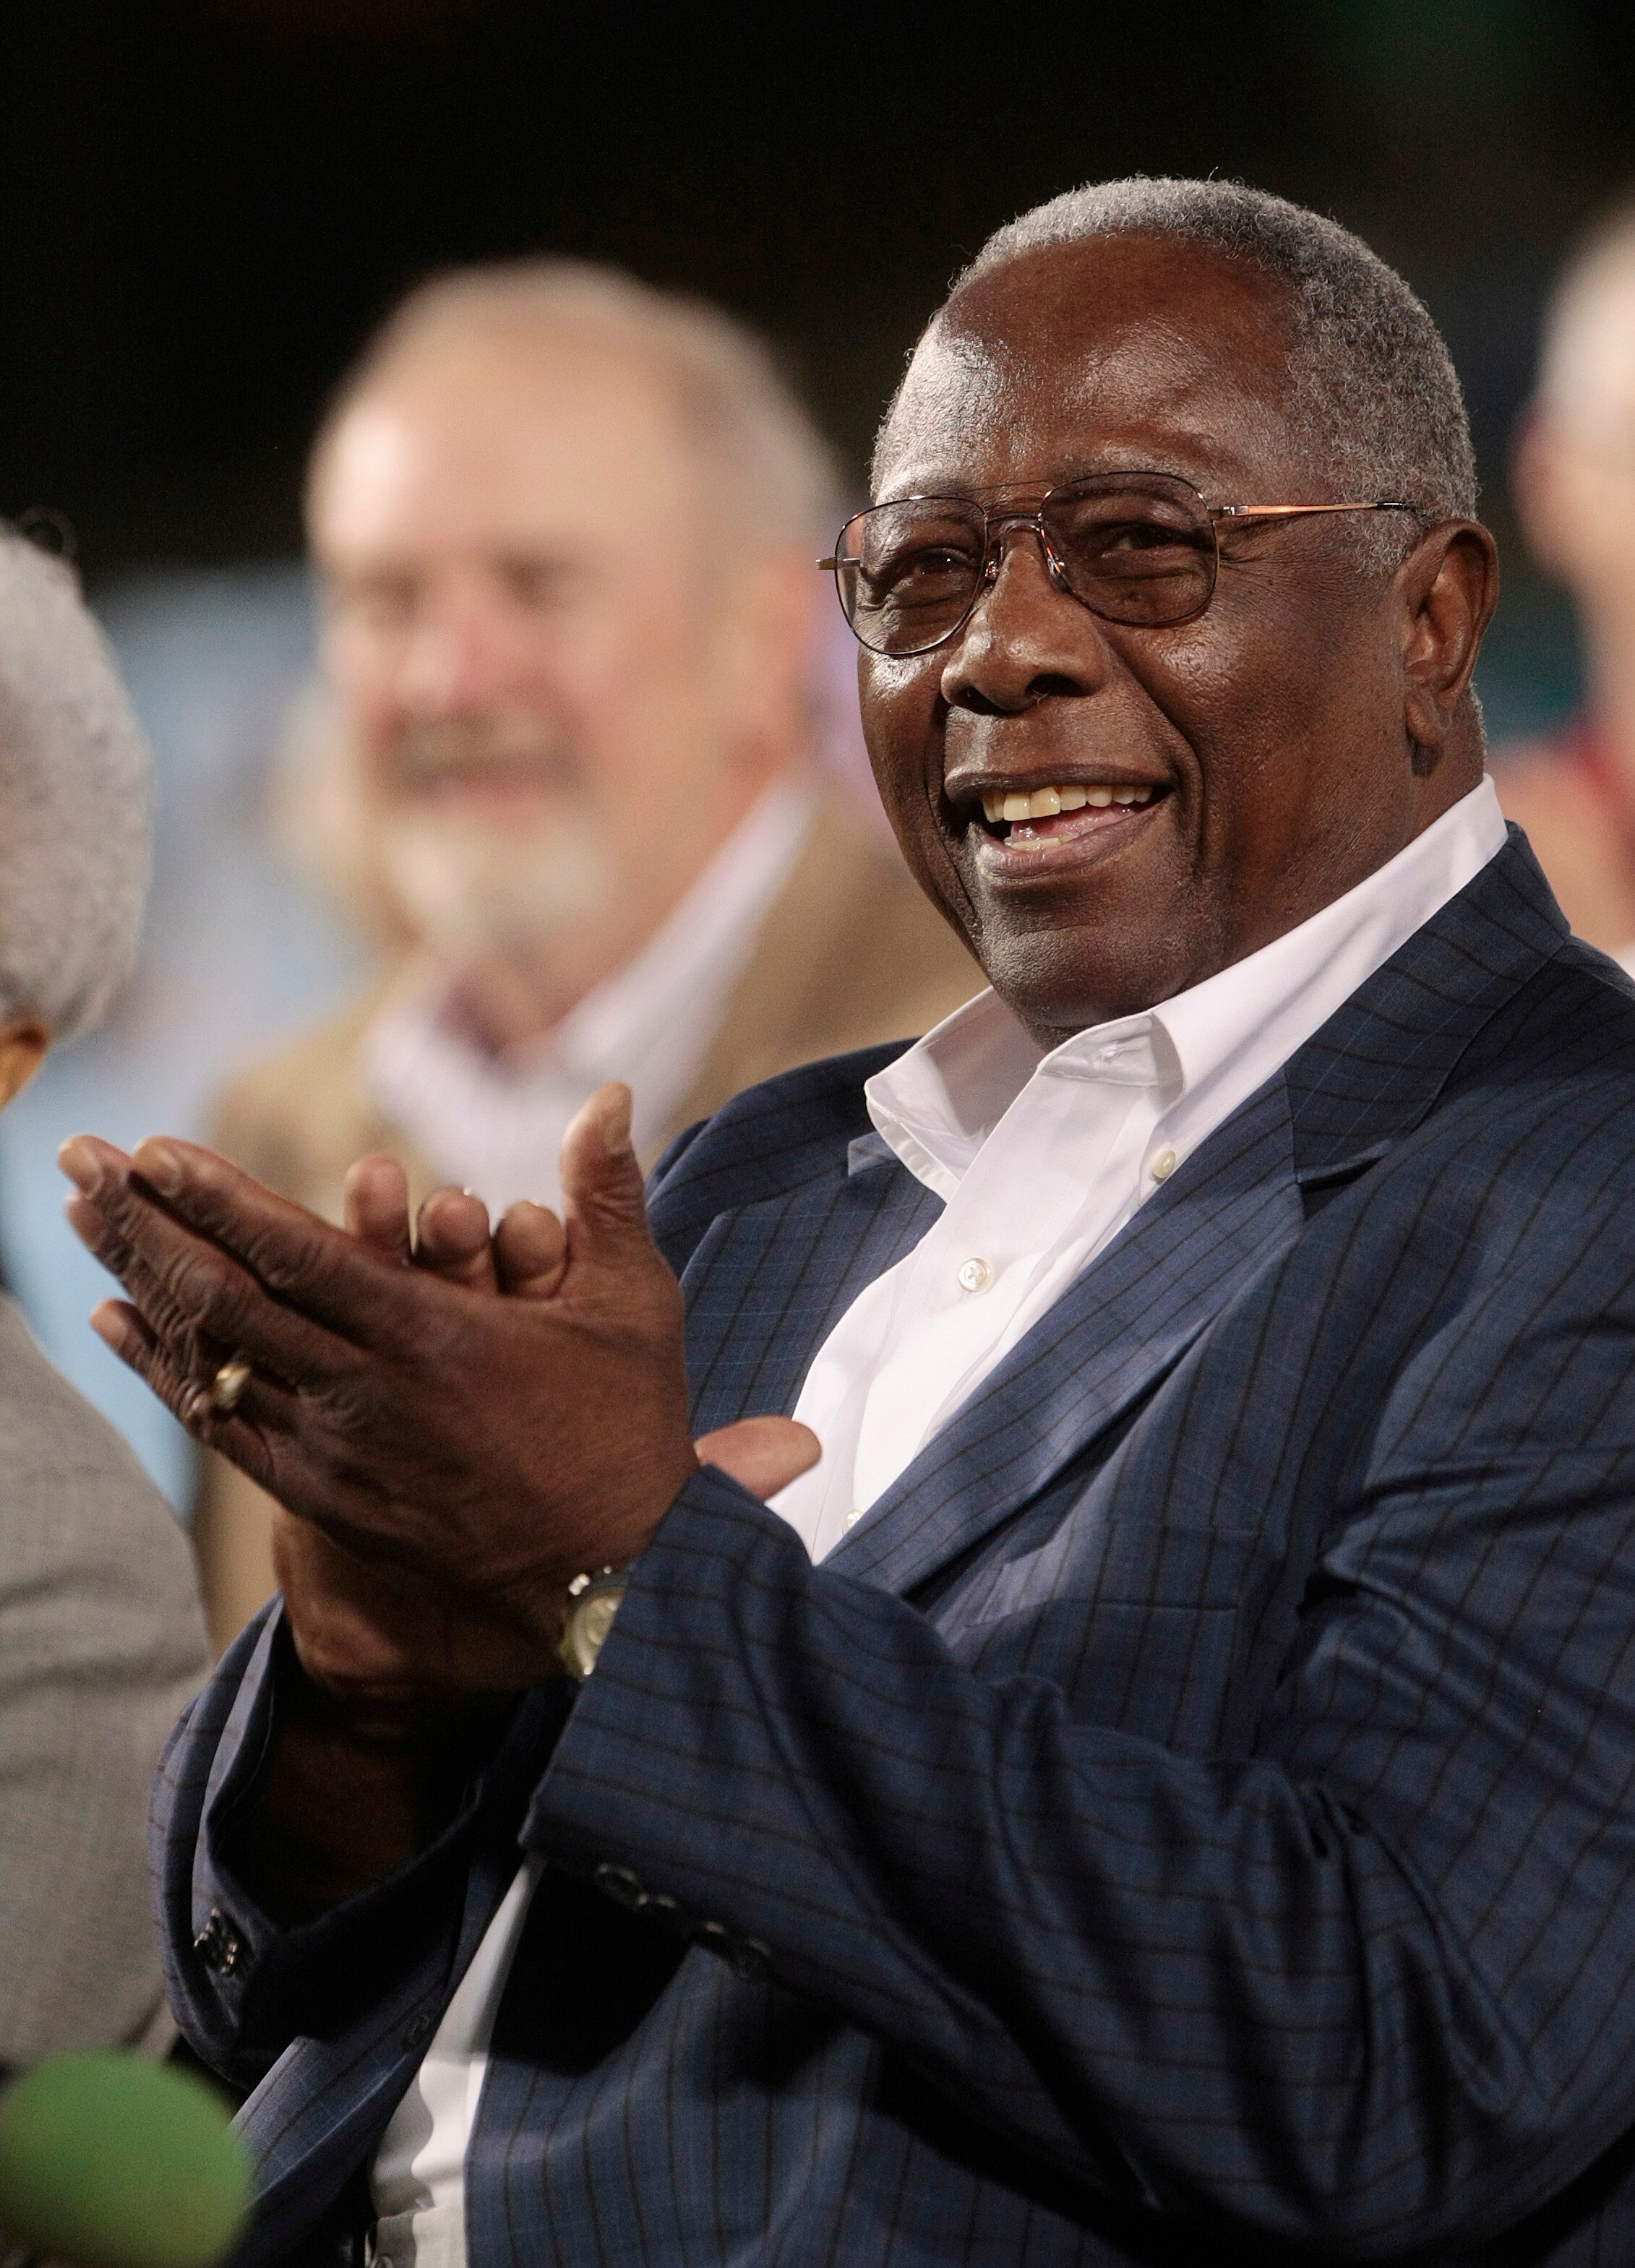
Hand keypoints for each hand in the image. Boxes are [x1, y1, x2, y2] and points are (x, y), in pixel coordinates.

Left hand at [59, 1086, 818, 1694]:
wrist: (613, 1578)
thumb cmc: (628, 1429)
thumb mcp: (633, 1302)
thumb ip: (607, 1193)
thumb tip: (611, 1091)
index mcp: (432, 1338)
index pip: (299, 1255)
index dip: (218, 1199)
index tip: (151, 1148)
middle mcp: (365, 1394)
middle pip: (226, 1298)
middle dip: (143, 1220)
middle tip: (76, 1157)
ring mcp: (336, 1452)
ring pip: (212, 1359)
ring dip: (137, 1282)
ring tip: (78, 1222)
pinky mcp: (326, 1498)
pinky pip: (223, 1426)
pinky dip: (164, 1371)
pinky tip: (119, 1324)